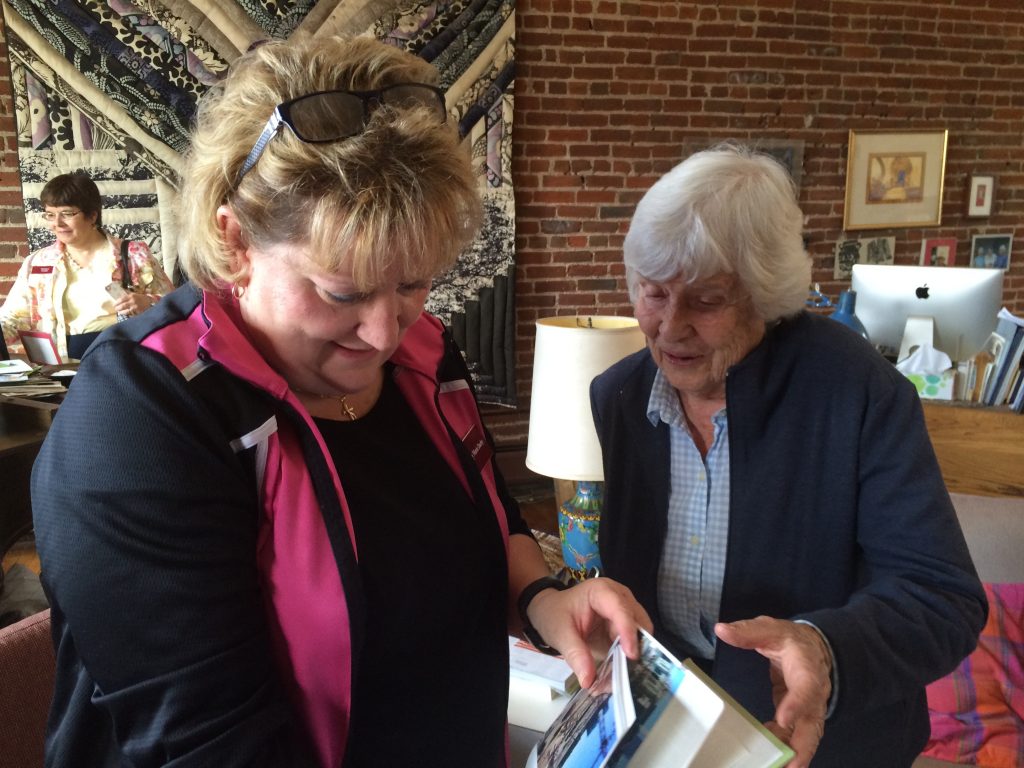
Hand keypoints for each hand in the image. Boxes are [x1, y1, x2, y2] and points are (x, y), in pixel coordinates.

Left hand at [115, 292, 156, 316]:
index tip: (114, 305)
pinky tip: (125, 314)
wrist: (150, 301)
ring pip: (126, 311)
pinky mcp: (138, 311)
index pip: (121, 299)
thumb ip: (127, 296)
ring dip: (121, 312)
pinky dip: (127, 314)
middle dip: (118, 308)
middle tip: (115, 309)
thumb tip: (118, 299)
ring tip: (119, 312)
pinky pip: (131, 314)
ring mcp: (135, 307)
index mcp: (131, 296)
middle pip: (122, 305)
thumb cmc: (141, 298)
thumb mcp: (134, 294)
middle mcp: (133, 301)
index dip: (116, 302)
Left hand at [526, 577, 651, 688]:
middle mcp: (620, 597)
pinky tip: (620, 671)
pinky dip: (629, 657)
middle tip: (628, 672)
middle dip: (635, 645)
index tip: (631, 654)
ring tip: (621, 675)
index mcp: (602, 591)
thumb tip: (588, 680)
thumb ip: (575, 654)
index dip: (628, 631)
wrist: (552, 611)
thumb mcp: (560, 634)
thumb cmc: (555, 615)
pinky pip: (634, 642)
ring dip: (634, 654)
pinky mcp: (626, 626)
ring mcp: (626, 611)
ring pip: (641, 634)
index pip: (620, 609)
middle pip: (637, 621)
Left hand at [714, 616, 830, 767]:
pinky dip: (786, 749)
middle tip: (792, 765)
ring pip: (808, 735)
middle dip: (804, 745)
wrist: (812, 648)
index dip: (797, 704)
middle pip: (813, 721)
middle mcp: (814, 693)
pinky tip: (773, 759)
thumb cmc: (790, 640)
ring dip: (796, 754)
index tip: (783, 719)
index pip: (807, 686)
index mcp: (807, 667)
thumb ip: (748, 631)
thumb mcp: (770, 629)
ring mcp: (810, 708)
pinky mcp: (801, 718)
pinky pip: (797, 736)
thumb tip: (722, 629)